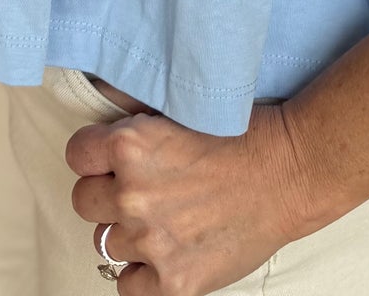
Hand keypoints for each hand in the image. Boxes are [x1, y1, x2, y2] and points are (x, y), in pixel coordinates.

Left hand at [65, 100, 311, 293]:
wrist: (292, 172)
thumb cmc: (242, 133)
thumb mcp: (181, 104)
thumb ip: (133, 108)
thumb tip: (95, 93)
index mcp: (131, 146)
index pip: (77, 155)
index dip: (96, 156)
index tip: (115, 159)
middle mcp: (133, 195)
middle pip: (84, 202)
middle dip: (108, 194)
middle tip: (146, 188)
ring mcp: (152, 243)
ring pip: (106, 243)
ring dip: (129, 232)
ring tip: (166, 216)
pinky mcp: (174, 282)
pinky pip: (127, 285)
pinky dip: (143, 274)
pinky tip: (167, 251)